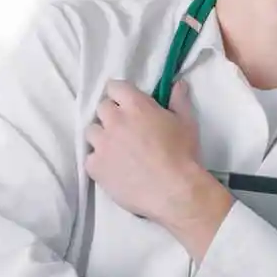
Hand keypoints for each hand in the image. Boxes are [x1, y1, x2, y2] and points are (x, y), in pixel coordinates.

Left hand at [84, 79, 211, 225]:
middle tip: (125, 129)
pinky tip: (113, 169)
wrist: (174, 192)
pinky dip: (98, 161)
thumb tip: (178, 84)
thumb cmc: (183, 155)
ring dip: (101, 137)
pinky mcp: (95, 166)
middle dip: (111, 115)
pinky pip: (89, 158)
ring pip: (91, 132)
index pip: (115, 87)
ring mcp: (102, 144)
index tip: (127, 104)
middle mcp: (114, 120)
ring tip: (116, 150)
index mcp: (135, 106)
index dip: (120, 95)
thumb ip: (179, 100)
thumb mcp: (187, 123)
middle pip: (101, 108)